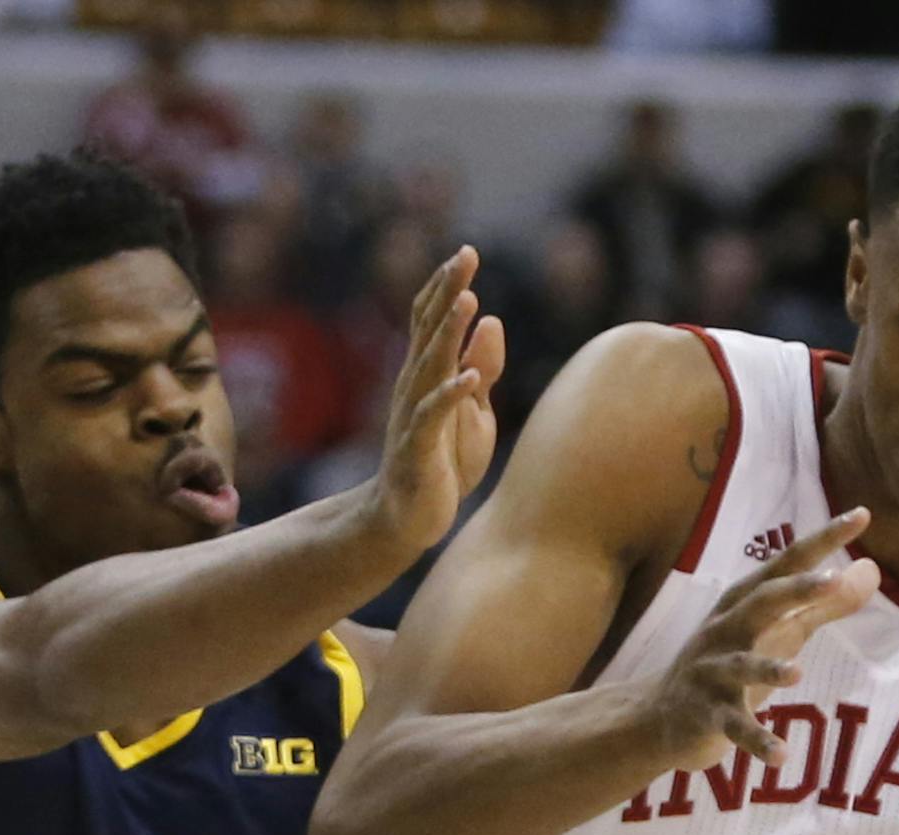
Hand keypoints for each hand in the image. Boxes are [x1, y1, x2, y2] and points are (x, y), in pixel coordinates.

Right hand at [370, 245, 507, 554]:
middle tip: (465, 255)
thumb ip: (483, 367)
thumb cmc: (443, 462)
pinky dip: (451, 396)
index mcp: (427, 375)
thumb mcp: (473, 411)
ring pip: (429, 366)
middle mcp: (414, 387)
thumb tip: (491, 319)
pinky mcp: (419, 450)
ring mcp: (414, 416)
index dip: (447, 286)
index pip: (432, 321)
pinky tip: (470, 378)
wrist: (407, 518)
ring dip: (448, 333)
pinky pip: (433, 418)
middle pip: (430, 330)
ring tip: (468, 300)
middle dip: (448, 292)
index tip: (466, 252)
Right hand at [645, 508, 879, 770]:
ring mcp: (712, 672)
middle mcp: (726, 630)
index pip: (787, 566)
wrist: (659, 717)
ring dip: (766, 668)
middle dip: (794, 591)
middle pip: (760, 604)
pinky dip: (757, 741)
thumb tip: (871, 569)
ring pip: (740, 667)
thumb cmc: (730, 663)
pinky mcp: (707, 715)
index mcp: (745, 604)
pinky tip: (782, 756)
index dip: (822, 541)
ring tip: (796, 674)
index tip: (861, 515)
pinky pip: (734, 727)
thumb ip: (822, 605)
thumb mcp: (776, 631)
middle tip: (832, 580)